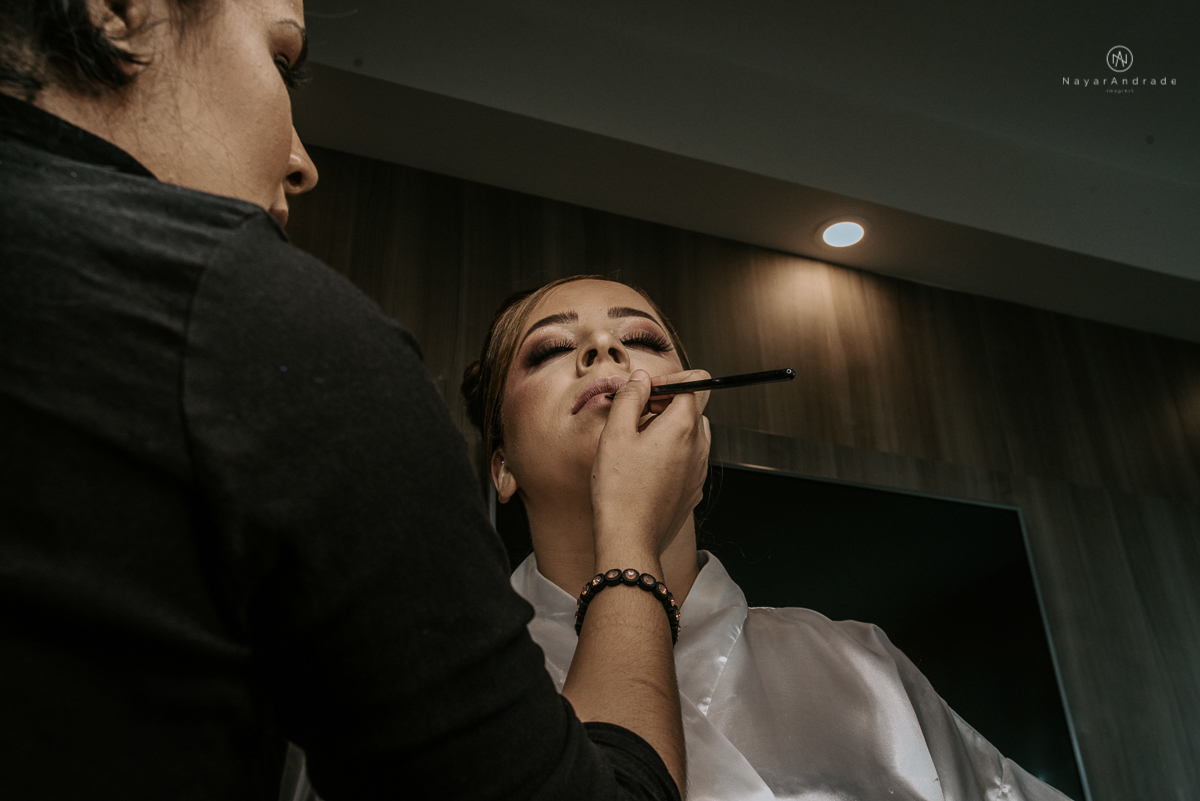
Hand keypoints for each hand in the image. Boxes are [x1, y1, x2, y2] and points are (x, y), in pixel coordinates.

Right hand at [590, 368, 711, 559]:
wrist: (630, 538)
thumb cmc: (620, 489)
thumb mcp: (615, 434)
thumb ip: (630, 398)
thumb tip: (641, 379)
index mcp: (683, 426)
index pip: (693, 383)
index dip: (667, 380)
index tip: (644, 391)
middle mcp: (699, 446)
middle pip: (693, 408)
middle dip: (665, 404)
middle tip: (634, 416)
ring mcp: (699, 469)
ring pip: (691, 433)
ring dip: (668, 428)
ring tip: (637, 442)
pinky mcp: (693, 488)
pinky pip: (688, 458)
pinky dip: (670, 452)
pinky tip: (644, 467)